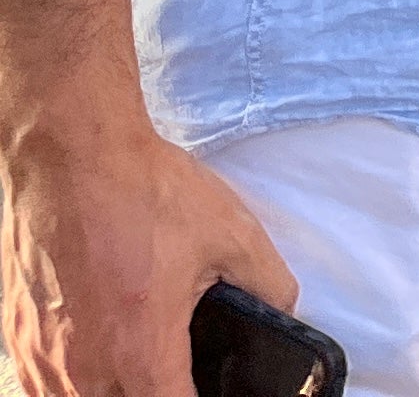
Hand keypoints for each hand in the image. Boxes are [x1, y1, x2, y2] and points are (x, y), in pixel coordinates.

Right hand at [2, 105, 296, 396]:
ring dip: (112, 392)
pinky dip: (72, 383)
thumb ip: (269, 286)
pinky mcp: (16, 339)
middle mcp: (82, 369)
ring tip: (141, 366)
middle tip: (176, 373)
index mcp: (140, 352)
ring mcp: (41, 359)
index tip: (208, 389)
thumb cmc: (145, 194)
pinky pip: (43, 386)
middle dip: (153, 396)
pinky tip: (98, 355)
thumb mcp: (233, 235)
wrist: (72, 157)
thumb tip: (281, 312)